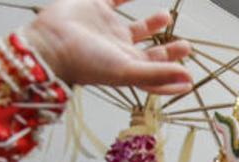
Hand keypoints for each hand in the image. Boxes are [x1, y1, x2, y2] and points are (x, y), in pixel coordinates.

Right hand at [23, 0, 191, 93]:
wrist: (49, 42)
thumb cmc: (85, 62)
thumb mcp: (127, 70)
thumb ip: (159, 75)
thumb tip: (188, 78)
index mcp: (127, 65)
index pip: (155, 73)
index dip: (171, 75)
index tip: (189, 75)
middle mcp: (117, 48)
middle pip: (148, 52)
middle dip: (166, 50)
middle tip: (184, 46)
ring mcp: (105, 28)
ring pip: (133, 27)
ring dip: (150, 24)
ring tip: (166, 16)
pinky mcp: (93, 6)